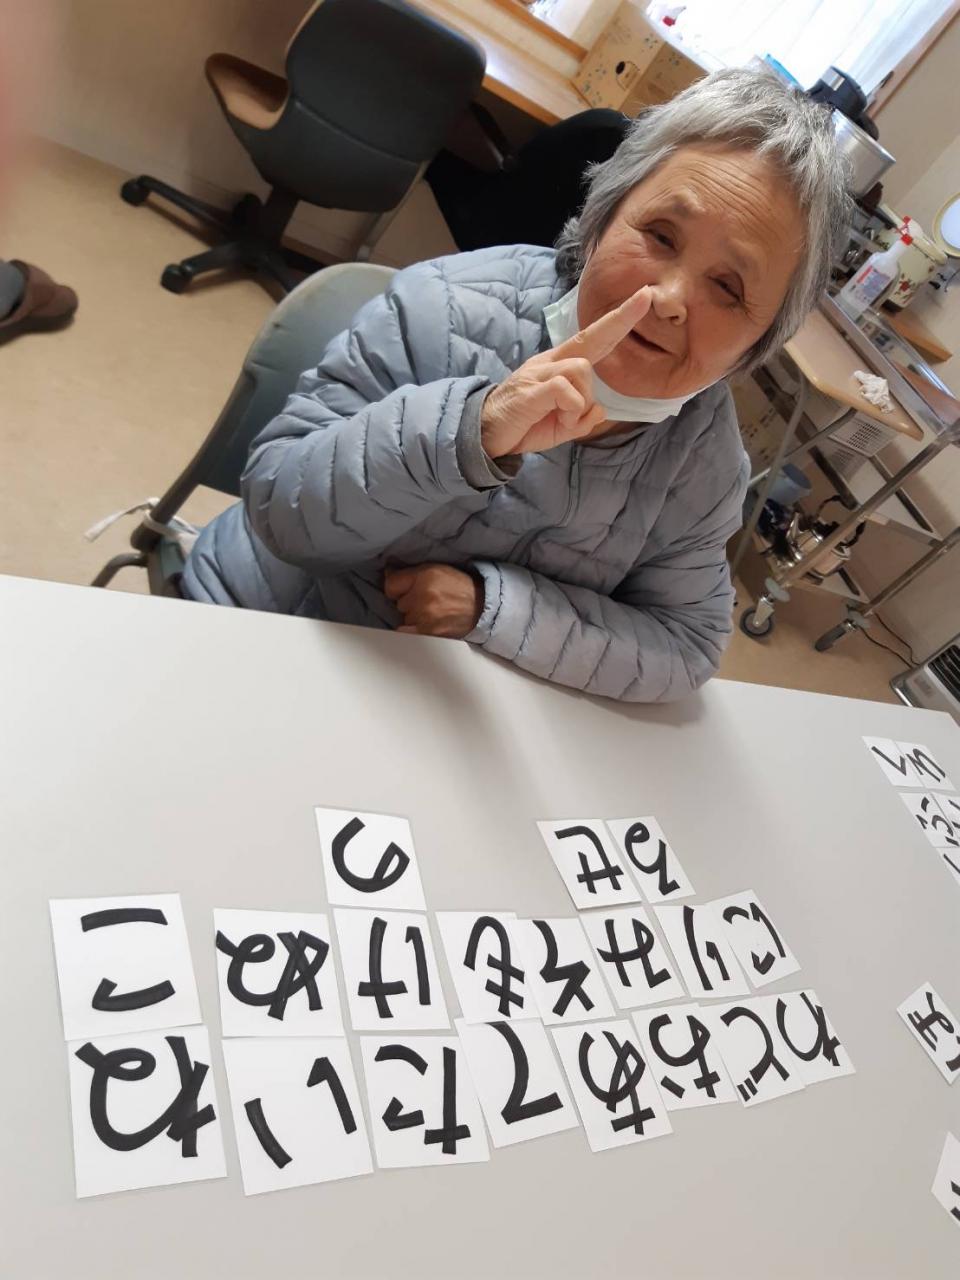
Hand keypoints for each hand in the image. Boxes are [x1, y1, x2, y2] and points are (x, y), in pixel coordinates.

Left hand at [384, 563, 482, 637]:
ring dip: (414, 616)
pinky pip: (407, 631)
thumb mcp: (436, 569)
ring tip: (431, 611)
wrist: (481, 607)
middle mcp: (422, 596)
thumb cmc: (458, 587)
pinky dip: (412, 628)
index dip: (396, 587)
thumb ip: (411, 572)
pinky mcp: (428, 632)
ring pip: (405, 617)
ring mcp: (424, 616)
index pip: (391, 585)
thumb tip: (387, 573)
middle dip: (409, 601)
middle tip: (425, 599)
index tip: (402, 589)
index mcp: (424, 577)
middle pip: (399, 603)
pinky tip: (424, 623)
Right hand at [480, 285, 651, 457]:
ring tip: (565, 419)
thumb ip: (582, 418)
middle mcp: (550, 363)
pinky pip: (564, 389)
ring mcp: (539, 373)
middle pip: (592, 340)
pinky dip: (571, 409)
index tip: (643, 297)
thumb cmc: (524, 424)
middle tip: (646, 296)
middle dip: (621, 318)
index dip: (618, 320)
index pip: (594, 339)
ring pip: (582, 370)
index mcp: (559, 367)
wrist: (485, 434)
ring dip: (582, 401)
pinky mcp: (531, 389)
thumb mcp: (561, 426)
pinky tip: (559, 420)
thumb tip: (599, 410)